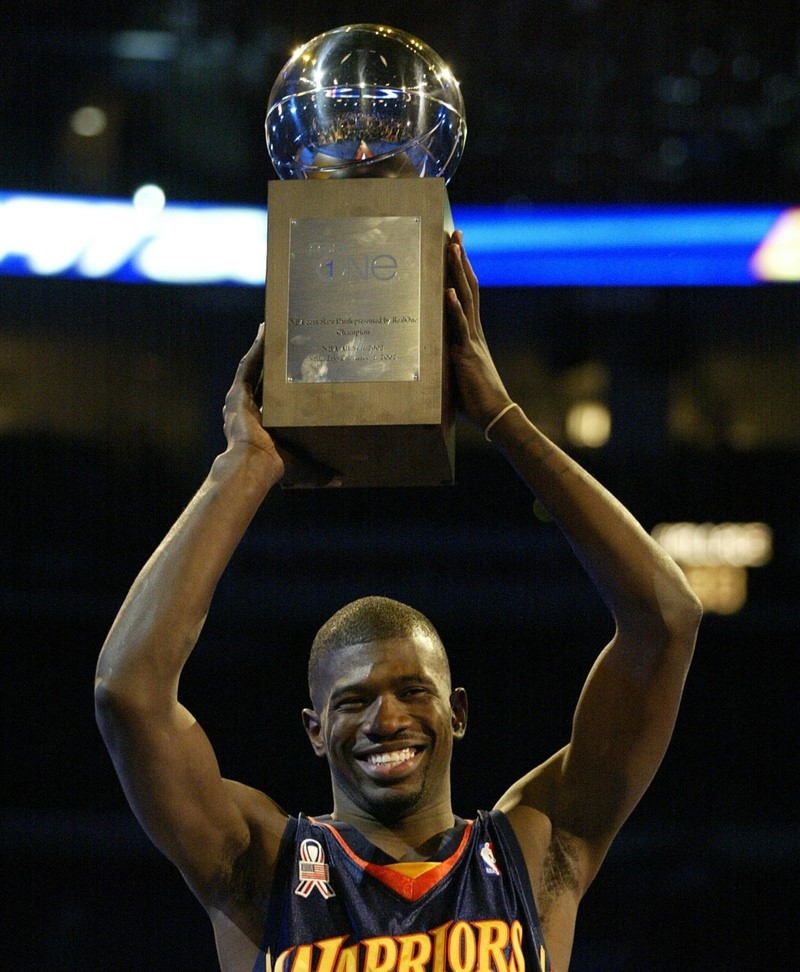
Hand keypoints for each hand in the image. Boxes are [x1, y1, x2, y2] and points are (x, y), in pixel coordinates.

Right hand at [223, 325, 340, 487]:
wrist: (254, 464)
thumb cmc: (276, 467)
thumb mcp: (304, 466)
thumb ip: (322, 471)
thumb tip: (342, 479)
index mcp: (262, 425)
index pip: (274, 399)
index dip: (281, 385)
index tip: (294, 371)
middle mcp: (249, 410)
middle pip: (263, 379)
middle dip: (272, 361)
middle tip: (287, 343)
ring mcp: (241, 400)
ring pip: (254, 368)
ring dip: (263, 349)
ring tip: (273, 329)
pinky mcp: (237, 393)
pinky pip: (247, 365)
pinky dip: (256, 348)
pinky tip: (264, 331)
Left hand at [445, 231, 512, 427]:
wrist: (494, 413)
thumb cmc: (475, 398)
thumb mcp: (458, 371)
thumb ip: (448, 357)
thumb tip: (431, 353)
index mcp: (472, 334)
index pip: (468, 294)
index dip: (462, 271)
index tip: (457, 247)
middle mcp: (474, 331)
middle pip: (468, 287)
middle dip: (461, 260)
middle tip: (456, 234)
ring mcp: (472, 340)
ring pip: (465, 299)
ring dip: (458, 273)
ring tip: (453, 249)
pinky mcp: (467, 354)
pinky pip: (460, 328)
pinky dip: (454, 309)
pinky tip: (448, 292)